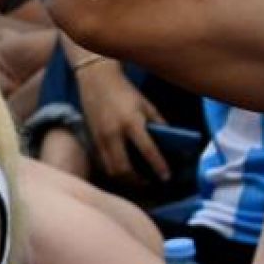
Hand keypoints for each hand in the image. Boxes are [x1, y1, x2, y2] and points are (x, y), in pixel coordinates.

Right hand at [76, 59, 167, 183]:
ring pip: (111, 170)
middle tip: (150, 183)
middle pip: (124, 168)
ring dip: (125, 179)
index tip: (166, 177)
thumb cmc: (125, 92)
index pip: (147, 150)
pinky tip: (125, 170)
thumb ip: (158, 123)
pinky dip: (115, 170)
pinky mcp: (92, 140)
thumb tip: (171, 141)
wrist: (97, 80)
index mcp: (131, 123)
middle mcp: (113, 134)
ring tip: (138, 179)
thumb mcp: (146, 105)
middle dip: (138, 181)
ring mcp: (100, 139)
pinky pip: (103, 163)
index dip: (158, 166)